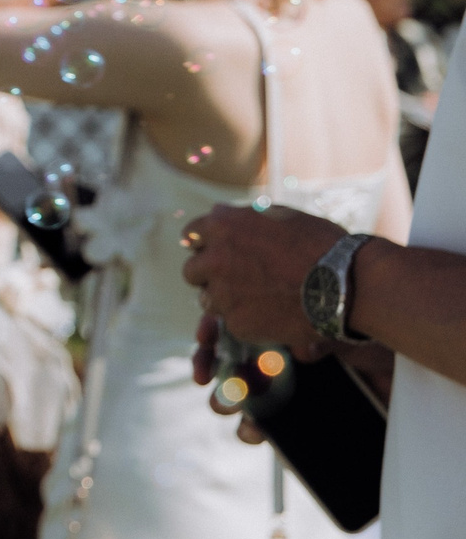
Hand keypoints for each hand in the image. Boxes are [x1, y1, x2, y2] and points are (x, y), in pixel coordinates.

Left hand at [179, 204, 343, 357]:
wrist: (348, 284)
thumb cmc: (321, 245)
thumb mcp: (280, 216)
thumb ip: (244, 218)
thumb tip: (219, 215)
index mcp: (222, 225)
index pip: (191, 235)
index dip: (204, 245)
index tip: (215, 252)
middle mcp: (214, 258)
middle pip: (192, 271)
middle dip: (209, 274)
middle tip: (236, 278)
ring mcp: (223, 293)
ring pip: (208, 299)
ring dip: (226, 299)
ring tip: (260, 296)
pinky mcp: (236, 322)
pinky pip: (231, 321)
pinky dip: (247, 319)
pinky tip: (273, 312)